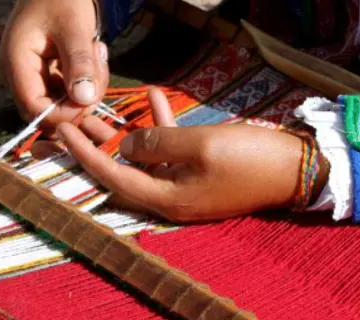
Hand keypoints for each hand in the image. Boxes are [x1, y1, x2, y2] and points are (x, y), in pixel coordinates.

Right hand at [0, 0, 108, 131]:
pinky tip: (93, 54)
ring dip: (90, 86)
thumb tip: (85, 99)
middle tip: (98, 65)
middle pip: (52, 112)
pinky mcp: (49, 76)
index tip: (92, 96)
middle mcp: (21, 76)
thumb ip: (79, 62)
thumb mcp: (74, 27)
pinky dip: (88, 80)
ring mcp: (34, 77)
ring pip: (65, 103)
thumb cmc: (62, 0)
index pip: (36, 110)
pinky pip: (71, 93)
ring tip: (96, 51)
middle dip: (82, 99)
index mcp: (17, 65)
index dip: (66, 113)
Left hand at [34, 88, 327, 221]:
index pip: (115, 176)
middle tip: (75, 121)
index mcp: (168, 199)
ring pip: (145, 158)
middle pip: (124, 171)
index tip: (63, 132)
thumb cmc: (249, 158)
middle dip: (99, 145)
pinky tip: (153, 98)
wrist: (296, 169)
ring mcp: (187, 186)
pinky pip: (172, 151)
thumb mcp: (201, 146)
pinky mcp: (200, 173)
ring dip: (129, 131)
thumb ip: (158, 144)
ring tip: (106, 106)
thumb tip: (126, 146)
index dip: (87, 154)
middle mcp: (172, 198)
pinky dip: (161, 127)